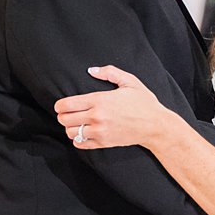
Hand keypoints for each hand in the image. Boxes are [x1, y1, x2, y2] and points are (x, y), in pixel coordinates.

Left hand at [55, 65, 172, 149]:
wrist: (155, 126)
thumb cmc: (144, 102)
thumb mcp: (130, 81)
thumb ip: (109, 72)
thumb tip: (91, 70)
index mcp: (99, 100)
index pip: (67, 104)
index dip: (59, 105)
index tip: (61, 105)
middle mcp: (97, 117)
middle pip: (65, 119)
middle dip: (63, 116)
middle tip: (68, 114)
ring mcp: (99, 131)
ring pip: (71, 133)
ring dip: (70, 128)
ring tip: (76, 124)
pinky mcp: (103, 143)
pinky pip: (81, 144)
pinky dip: (78, 139)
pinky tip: (84, 133)